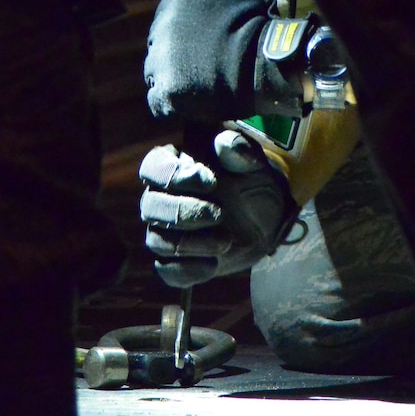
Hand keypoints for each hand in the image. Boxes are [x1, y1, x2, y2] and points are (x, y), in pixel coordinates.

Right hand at [138, 130, 296, 286]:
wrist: (264, 215)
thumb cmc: (247, 178)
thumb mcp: (248, 162)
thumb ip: (238, 150)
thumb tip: (226, 144)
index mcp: (171, 165)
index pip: (152, 167)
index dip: (173, 175)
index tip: (211, 182)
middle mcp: (160, 198)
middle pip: (150, 207)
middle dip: (184, 212)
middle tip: (220, 214)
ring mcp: (165, 231)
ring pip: (157, 241)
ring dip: (189, 243)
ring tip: (226, 241)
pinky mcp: (177, 261)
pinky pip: (167, 270)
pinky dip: (187, 270)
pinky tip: (213, 265)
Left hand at [145, 0, 295, 121]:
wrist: (263, 56)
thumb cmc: (255, 24)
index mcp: (175, 2)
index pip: (166, 24)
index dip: (181, 39)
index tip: (197, 49)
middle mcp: (162, 27)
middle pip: (157, 47)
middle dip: (173, 58)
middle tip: (198, 68)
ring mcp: (161, 59)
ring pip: (155, 73)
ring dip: (171, 79)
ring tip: (195, 87)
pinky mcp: (167, 88)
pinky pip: (157, 101)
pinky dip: (170, 104)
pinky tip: (188, 103)